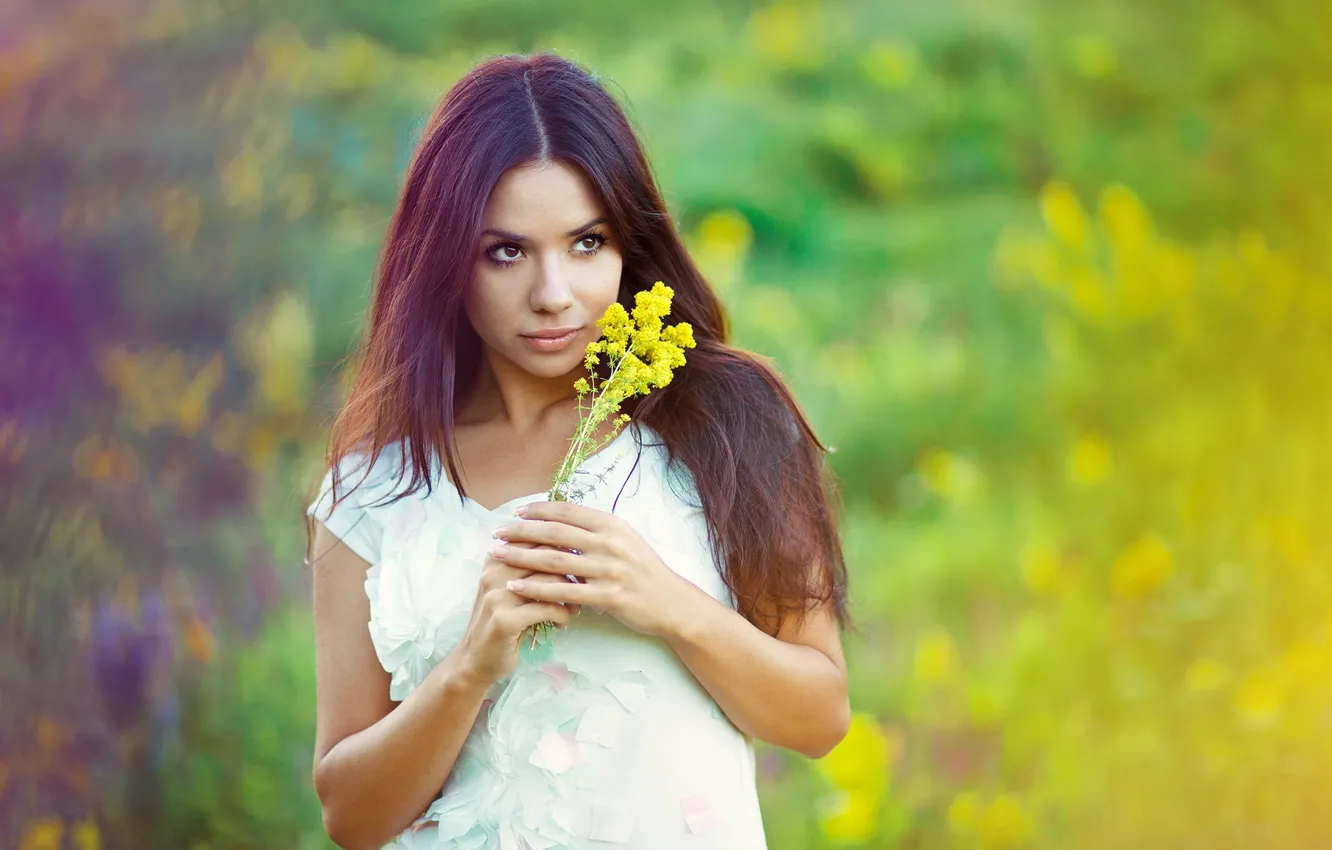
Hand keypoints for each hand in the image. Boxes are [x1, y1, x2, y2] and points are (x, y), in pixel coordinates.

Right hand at [452, 541, 578, 687]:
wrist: (473, 660)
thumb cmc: (500, 620)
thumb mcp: (508, 588)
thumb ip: (528, 566)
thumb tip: (570, 547)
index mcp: (496, 559)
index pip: (537, 537)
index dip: (565, 547)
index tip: (580, 561)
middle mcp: (494, 572)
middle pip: (547, 555)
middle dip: (572, 569)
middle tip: (585, 584)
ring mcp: (497, 595)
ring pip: (550, 581)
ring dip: (571, 595)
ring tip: (574, 606)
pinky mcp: (505, 619)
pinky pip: (548, 608)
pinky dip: (563, 615)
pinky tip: (561, 623)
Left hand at [490, 502, 692, 637]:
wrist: (671, 603)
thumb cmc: (644, 570)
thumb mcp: (625, 540)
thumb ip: (596, 530)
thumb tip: (561, 519)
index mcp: (613, 525)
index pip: (568, 511)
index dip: (539, 510)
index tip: (516, 512)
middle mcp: (610, 543)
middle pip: (556, 533)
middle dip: (522, 531)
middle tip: (497, 532)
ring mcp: (609, 570)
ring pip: (555, 561)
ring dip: (521, 557)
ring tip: (497, 555)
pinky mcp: (607, 596)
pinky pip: (564, 591)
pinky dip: (536, 588)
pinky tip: (515, 585)